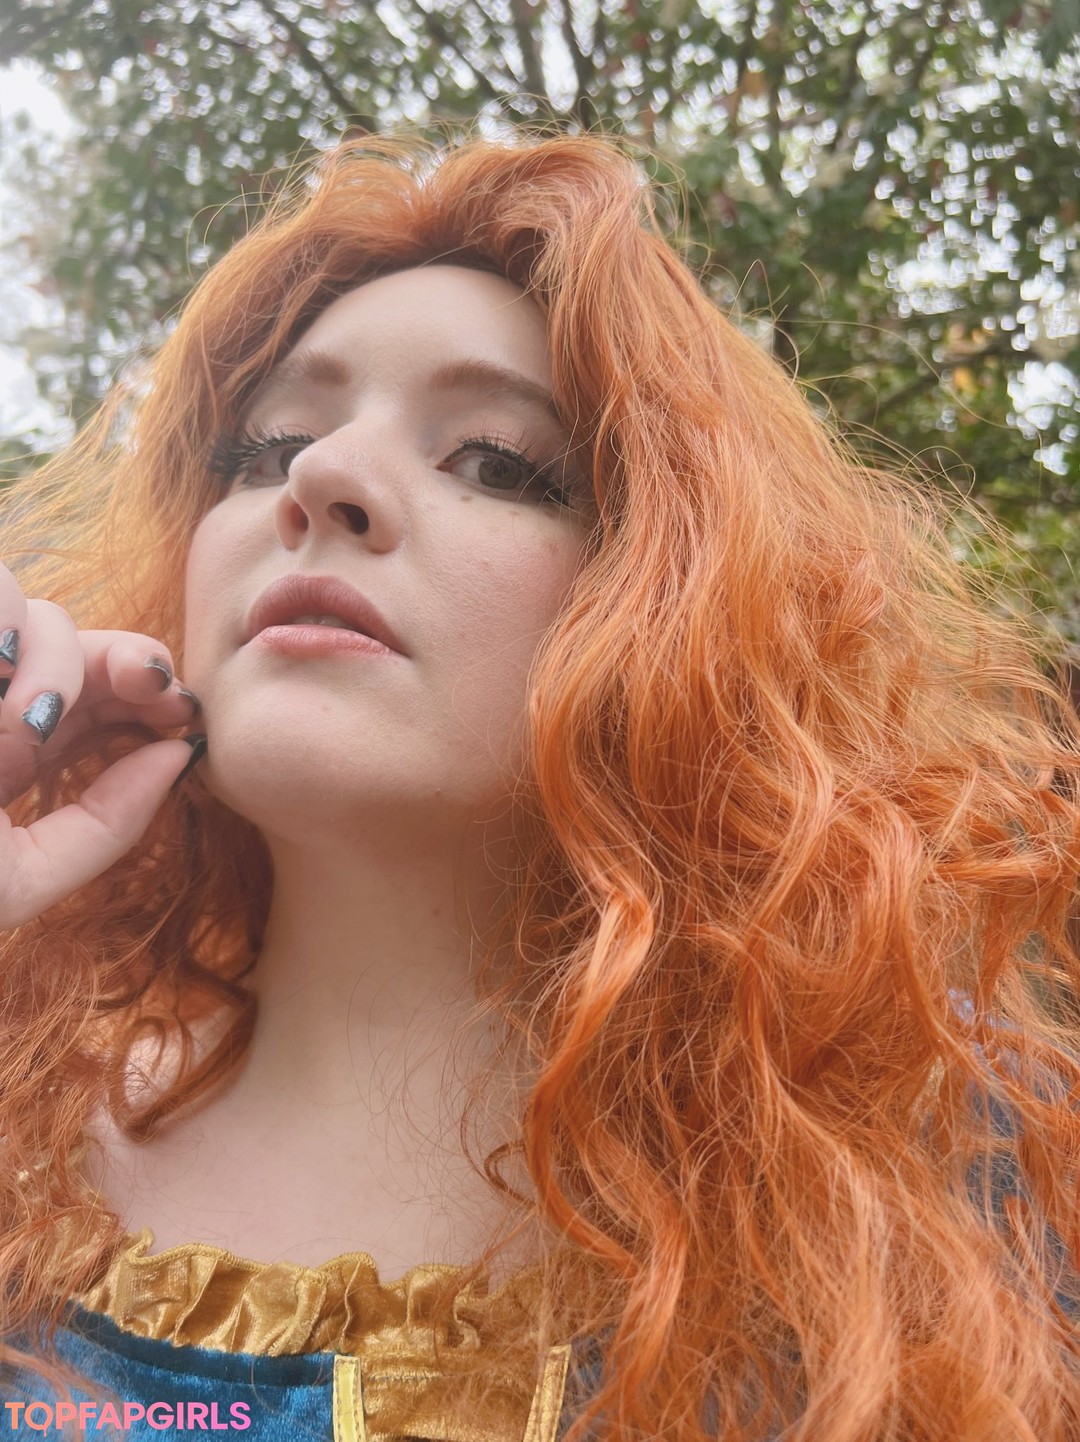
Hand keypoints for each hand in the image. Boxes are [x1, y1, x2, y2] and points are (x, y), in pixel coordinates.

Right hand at [0, 562, 201, 929]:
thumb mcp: (19, 879)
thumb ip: (105, 826)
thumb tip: (184, 756)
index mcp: (15, 745)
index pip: (103, 693)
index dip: (151, 690)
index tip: (180, 715)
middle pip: (80, 639)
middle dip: (127, 658)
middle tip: (146, 689)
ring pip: (25, 604)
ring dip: (45, 657)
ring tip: (18, 726)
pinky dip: (2, 622)